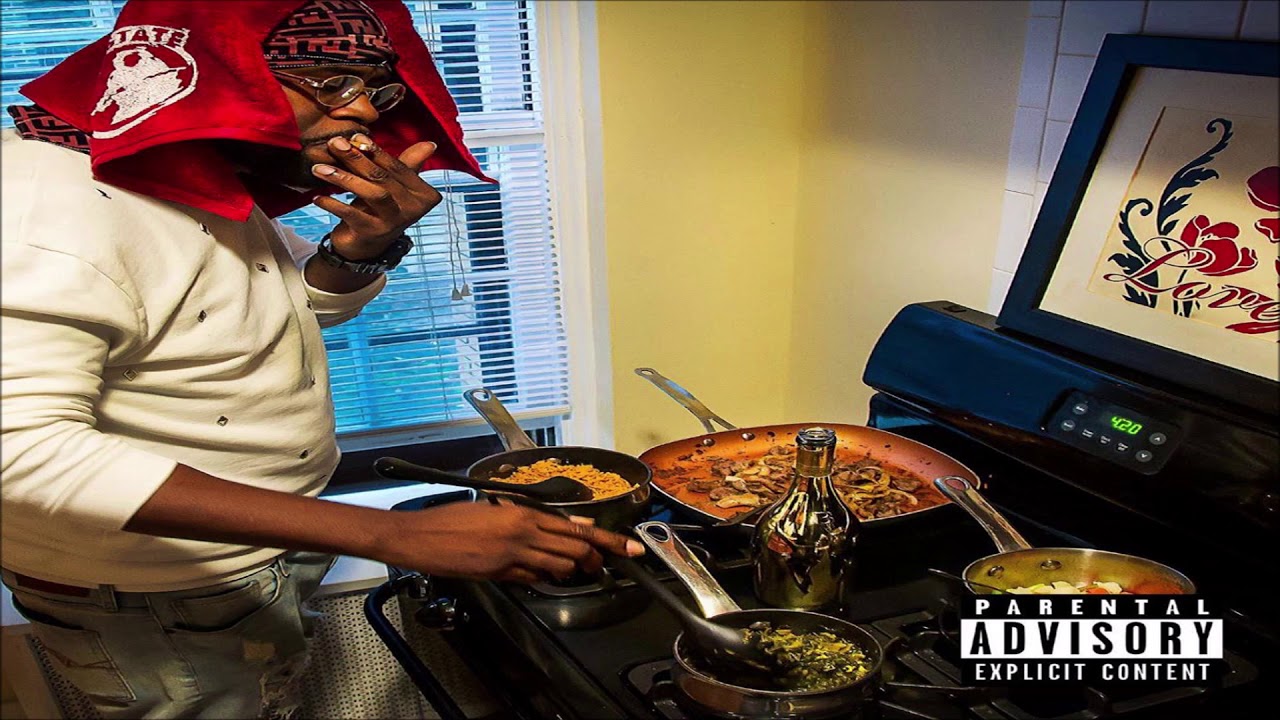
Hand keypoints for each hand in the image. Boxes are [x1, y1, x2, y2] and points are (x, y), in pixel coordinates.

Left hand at [311, 134, 441, 259]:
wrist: (366, 247)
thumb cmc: (380, 210)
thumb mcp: (395, 186)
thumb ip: (408, 164)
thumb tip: (429, 144)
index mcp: (424, 195)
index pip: (398, 167)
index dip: (376, 151)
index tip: (354, 137)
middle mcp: (413, 209)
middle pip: (383, 177)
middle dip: (356, 158)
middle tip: (334, 143)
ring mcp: (393, 222)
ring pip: (372, 193)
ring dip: (344, 178)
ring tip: (319, 168)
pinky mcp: (373, 234)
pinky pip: (351, 214)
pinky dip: (333, 204)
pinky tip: (318, 196)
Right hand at [379, 501, 645, 583]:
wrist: (419, 535)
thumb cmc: (450, 518)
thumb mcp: (493, 506)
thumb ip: (529, 514)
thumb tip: (563, 521)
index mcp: (522, 513)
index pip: (576, 528)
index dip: (607, 540)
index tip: (629, 547)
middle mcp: (522, 534)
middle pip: (575, 551)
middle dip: (596, 560)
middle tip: (604, 564)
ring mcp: (511, 557)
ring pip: (559, 567)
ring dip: (572, 570)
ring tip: (577, 570)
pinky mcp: (499, 575)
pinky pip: (533, 579)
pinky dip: (544, 577)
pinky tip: (543, 574)